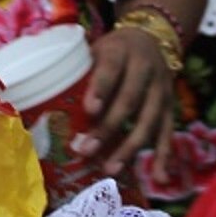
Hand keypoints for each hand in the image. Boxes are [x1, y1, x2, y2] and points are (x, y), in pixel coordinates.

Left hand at [74, 26, 175, 175]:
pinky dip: (164, 156)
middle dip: (108, 127)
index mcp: (122, 51)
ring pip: (148, 121)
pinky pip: (167, 133)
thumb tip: (45, 107)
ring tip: (110, 169)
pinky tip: (159, 178)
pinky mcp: (170, 107)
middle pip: (129, 100)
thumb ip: (80, 73)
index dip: (101, 89)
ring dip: (129, 147)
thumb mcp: (96, 50)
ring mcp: (161, 90)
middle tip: (87, 150)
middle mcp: (146, 69)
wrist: (151, 39)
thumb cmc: (112, 52)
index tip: (89, 110)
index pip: (111, 69)